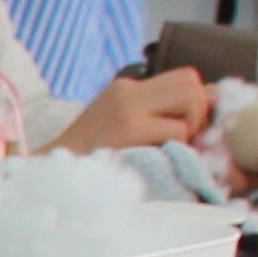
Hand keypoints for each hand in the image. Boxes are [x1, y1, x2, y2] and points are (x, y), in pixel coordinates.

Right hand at [55, 66, 214, 156]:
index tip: (190, 128)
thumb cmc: (87, 163)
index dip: (198, 102)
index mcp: (125, 89)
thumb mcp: (119, 129)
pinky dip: (177, 147)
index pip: (184, 78)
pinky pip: (178, 130)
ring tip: (168, 147)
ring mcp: (126, 108)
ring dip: (190, 127)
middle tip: (183, 138)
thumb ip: (156, 115)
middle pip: (192, 82)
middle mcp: (127, 92)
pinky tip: (157, 158)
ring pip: (191, 99)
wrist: (46, 178)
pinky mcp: (128, 128)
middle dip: (198, 111)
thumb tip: (211, 103)